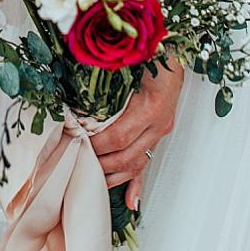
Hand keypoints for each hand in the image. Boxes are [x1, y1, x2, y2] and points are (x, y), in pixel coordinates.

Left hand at [91, 58, 183, 210]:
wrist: (174, 48)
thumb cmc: (151, 50)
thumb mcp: (128, 61)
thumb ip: (104, 77)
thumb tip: (77, 92)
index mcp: (151, 107)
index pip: (118, 137)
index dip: (96, 144)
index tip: (75, 142)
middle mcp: (159, 123)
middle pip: (126, 156)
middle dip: (99, 162)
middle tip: (76, 161)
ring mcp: (161, 130)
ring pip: (136, 163)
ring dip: (112, 175)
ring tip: (90, 180)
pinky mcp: (160, 132)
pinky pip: (148, 162)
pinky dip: (138, 184)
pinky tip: (132, 202)